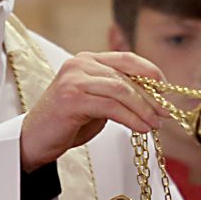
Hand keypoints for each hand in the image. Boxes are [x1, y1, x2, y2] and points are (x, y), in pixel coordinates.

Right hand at [20, 51, 167, 170]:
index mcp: (87, 60)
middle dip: (151, 96)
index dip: (150, 71)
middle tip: (166, 112)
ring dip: (143, 108)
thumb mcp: (97, 101)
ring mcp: (74, 80)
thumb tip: (154, 95)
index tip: (166, 89)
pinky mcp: (71, 98)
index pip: (126, 58)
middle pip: (126, 76)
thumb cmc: (67, 122)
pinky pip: (111, 107)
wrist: (34, 141)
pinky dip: (131, 118)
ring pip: (121, 90)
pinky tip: (141, 128)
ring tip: (155, 123)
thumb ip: (118, 92)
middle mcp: (79, 64)